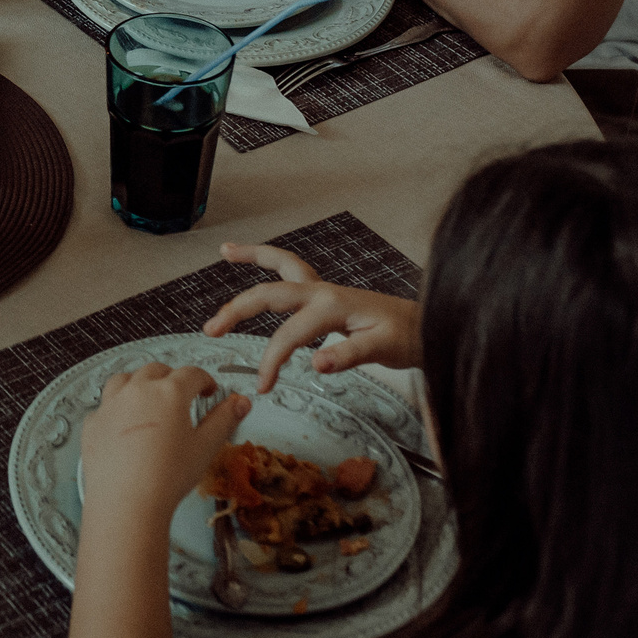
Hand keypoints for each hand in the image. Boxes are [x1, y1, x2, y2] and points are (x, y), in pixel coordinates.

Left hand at [80, 362, 248, 516]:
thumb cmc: (168, 477)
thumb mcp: (206, 447)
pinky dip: (116, 407)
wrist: (126, 502)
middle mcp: (137, 390)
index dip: (205, 380)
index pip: (192, 374)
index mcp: (169, 392)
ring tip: (150, 401)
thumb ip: (224, 419)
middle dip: (172, 378)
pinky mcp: (92, 423)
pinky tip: (124, 424)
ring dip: (140, 384)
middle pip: (157, 371)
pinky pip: (105, 405)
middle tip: (182, 396)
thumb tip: (240, 402)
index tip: (209, 391)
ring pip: (125, 380)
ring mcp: (111, 404)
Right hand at [201, 244, 421, 392]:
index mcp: (332, 306)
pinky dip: (268, 262)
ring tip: (226, 251)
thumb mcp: (383, 350)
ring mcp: (323, 289)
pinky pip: (290, 271)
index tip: (263, 385)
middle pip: (269, 292)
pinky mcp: (325, 294)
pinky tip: (254, 261)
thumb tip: (316, 364)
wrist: (425, 325)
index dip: (271, 361)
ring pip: (280, 265)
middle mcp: (322, 291)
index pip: (288, 335)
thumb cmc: (407, 336)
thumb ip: (349, 355)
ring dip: (252, 256)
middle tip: (212, 328)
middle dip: (237, 308)